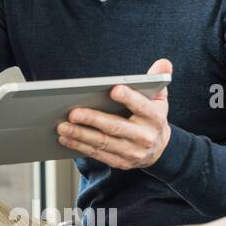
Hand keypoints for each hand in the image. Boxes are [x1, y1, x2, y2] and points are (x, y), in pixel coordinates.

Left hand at [57, 58, 172, 168]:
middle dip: (92, 119)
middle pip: (115, 127)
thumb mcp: (159, 98)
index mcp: (155, 117)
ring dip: (80, 135)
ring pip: (103, 143)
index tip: (113, 89)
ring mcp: (132, 152)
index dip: (129, 98)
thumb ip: (158, 79)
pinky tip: (66, 139)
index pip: (142, 106)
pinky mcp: (121, 162)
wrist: (159, 149)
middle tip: (72, 113)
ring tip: (62, 127)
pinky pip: (98, 154)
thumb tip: (163, 63)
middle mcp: (144, 136)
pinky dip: (80, 147)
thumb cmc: (151, 117)